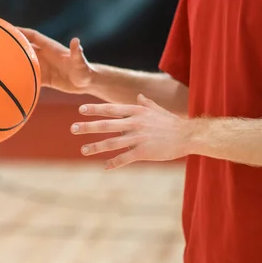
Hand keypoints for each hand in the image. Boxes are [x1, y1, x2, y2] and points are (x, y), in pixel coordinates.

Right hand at [18, 28, 93, 93]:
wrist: (88, 83)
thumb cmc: (85, 71)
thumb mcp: (81, 63)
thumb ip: (77, 53)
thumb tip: (76, 41)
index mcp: (51, 48)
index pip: (33, 36)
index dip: (20, 31)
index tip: (7, 28)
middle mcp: (45, 56)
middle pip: (25, 48)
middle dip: (13, 45)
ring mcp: (44, 67)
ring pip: (25, 62)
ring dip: (14, 62)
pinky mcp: (45, 78)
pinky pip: (30, 76)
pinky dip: (21, 77)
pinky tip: (11, 80)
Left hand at [71, 94, 189, 168]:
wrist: (188, 135)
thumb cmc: (171, 122)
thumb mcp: (157, 109)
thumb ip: (145, 103)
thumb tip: (139, 96)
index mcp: (136, 111)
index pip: (111, 109)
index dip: (95, 109)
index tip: (80, 110)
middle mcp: (134, 123)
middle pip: (106, 125)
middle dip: (88, 127)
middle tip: (73, 128)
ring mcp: (138, 138)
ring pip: (112, 143)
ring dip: (96, 147)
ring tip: (83, 150)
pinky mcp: (144, 152)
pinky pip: (125, 158)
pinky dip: (114, 163)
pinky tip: (105, 166)